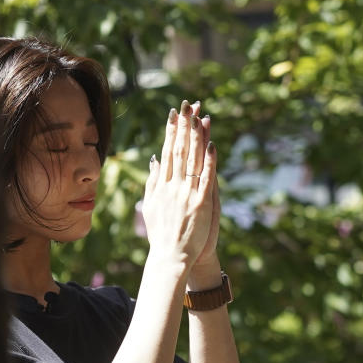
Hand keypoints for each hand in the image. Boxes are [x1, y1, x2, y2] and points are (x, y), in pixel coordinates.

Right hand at [142, 100, 215, 269]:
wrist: (171, 256)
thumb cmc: (162, 233)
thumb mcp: (150, 206)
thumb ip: (152, 182)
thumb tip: (155, 160)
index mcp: (161, 185)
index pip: (167, 152)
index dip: (171, 131)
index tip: (174, 114)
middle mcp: (173, 186)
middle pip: (179, 150)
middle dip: (184, 127)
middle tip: (188, 106)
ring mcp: (187, 194)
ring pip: (193, 160)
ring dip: (197, 137)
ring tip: (200, 117)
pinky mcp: (201, 204)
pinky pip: (207, 178)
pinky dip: (209, 162)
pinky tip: (212, 146)